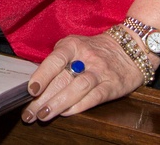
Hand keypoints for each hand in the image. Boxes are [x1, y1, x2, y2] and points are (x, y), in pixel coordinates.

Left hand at [21, 31, 146, 122]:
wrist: (130, 49)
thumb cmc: (94, 50)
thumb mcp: (74, 47)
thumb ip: (57, 62)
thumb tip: (36, 84)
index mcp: (72, 45)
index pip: (55, 60)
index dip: (42, 75)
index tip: (31, 90)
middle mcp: (86, 57)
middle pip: (62, 79)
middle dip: (43, 98)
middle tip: (29, 112)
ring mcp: (100, 71)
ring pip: (77, 88)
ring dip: (58, 104)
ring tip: (43, 115)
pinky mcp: (112, 85)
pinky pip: (94, 97)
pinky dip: (78, 106)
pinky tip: (65, 113)